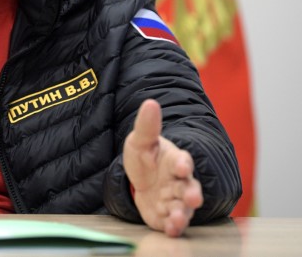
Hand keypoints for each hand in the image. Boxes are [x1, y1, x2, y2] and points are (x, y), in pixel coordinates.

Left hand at [123, 99, 202, 236]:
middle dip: (191, 193)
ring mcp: (174, 200)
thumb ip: (147, 126)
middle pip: (189, 188)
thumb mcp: (141, 141)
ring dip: (182, 214)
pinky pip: (172, 223)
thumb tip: (150, 103)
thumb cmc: (146, 157)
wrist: (141, 179)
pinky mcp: (166, 216)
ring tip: (177, 218)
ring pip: (183, 208)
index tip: (182, 166)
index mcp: (175, 161)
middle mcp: (179, 182)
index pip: (182, 161)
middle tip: (192, 198)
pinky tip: (170, 230)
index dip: (183, 164)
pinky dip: (173, 227)